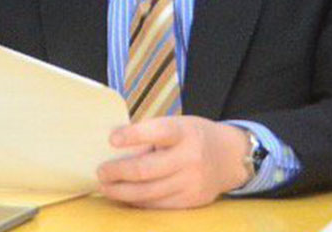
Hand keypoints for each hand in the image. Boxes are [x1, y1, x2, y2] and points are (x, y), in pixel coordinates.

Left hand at [96, 116, 251, 208]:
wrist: (230, 157)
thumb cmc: (194, 137)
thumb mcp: (178, 126)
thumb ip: (151, 135)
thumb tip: (115, 145)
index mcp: (185, 132)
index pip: (157, 132)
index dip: (133, 135)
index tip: (112, 139)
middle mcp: (190, 158)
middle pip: (146, 169)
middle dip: (117, 172)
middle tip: (101, 172)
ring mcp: (191, 182)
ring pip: (148, 192)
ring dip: (121, 191)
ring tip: (106, 186)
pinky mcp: (191, 200)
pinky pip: (157, 205)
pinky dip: (138, 201)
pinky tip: (125, 196)